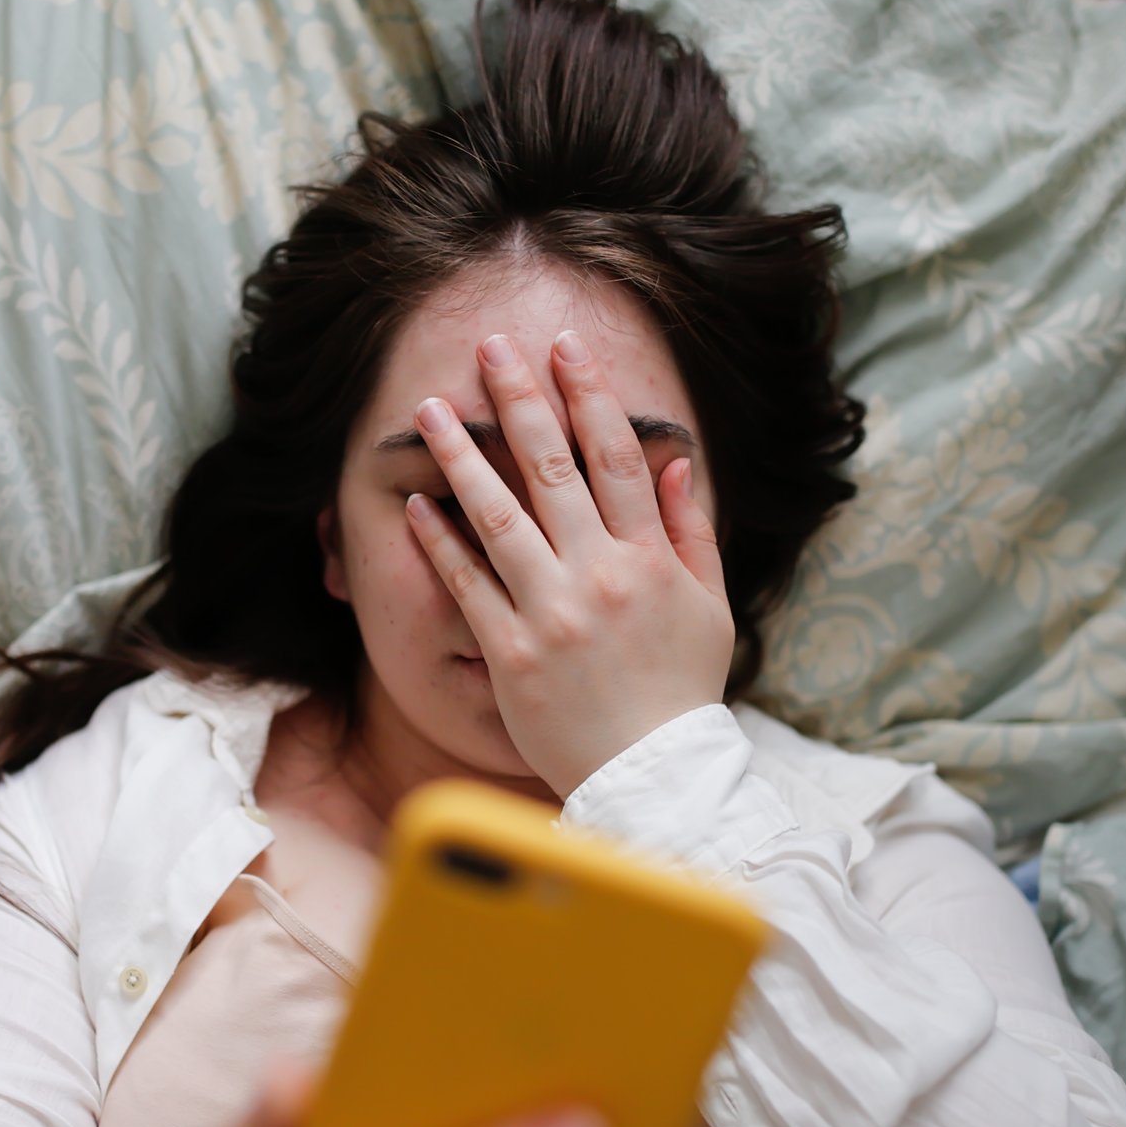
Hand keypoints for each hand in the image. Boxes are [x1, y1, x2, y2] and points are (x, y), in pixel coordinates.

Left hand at [406, 331, 733, 797]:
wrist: (652, 779)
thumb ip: (689, 534)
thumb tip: (673, 464)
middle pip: (551, 469)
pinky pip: (468, 586)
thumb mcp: (709, 608)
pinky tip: (417, 502)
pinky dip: (441, 542)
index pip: (616, 457)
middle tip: (490, 348)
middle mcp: (598, 576)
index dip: (590, 396)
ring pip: (498, 516)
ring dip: (460, 456)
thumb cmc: (682, 692)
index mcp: (649, 560)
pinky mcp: (511, 655)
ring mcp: (551, 614)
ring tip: (429, 410)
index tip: (564, 348)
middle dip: (520, 400)